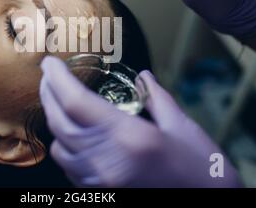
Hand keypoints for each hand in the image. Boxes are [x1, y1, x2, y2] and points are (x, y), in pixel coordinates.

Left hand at [39, 56, 240, 186]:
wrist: (208, 205)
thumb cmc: (200, 168)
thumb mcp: (181, 126)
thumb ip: (156, 97)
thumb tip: (142, 76)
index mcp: (128, 135)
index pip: (75, 101)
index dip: (57, 78)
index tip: (49, 62)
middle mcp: (106, 159)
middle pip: (59, 122)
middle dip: (48, 94)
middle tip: (49, 76)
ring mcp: (99, 180)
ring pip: (59, 148)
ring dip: (55, 123)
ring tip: (61, 104)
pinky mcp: (99, 194)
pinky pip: (69, 168)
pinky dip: (66, 147)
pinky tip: (76, 135)